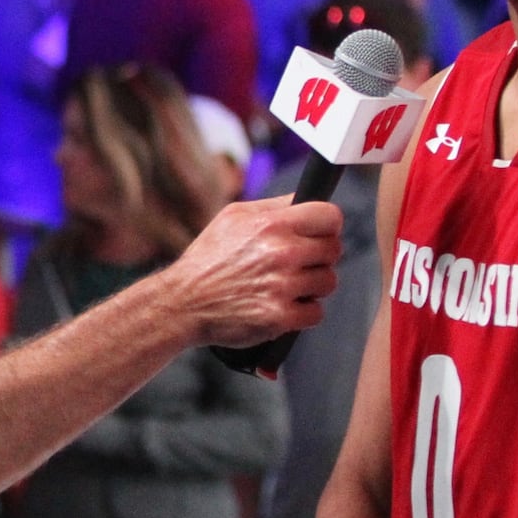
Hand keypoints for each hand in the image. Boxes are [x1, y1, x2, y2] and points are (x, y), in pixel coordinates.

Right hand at [167, 195, 342, 347]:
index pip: (330, 216)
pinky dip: (302, 313)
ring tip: (286, 285)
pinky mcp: (280, 317)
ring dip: (312, 286)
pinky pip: (316, 313)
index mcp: (271, 224)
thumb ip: (273, 207)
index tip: (319, 233)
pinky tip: (282, 305)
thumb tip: (304, 200)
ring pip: (328, 282)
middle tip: (298, 263)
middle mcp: (280, 253)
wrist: (183, 302)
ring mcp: (282, 286)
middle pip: (334, 250)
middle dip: (319, 256)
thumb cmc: (207, 259)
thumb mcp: (232, 217)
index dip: (327, 225)